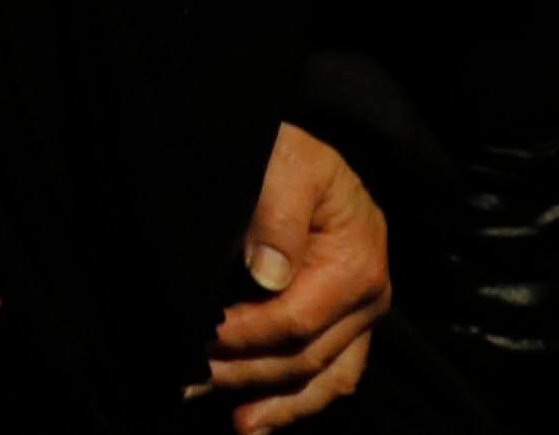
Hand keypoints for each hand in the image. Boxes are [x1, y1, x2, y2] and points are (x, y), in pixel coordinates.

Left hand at [200, 121, 386, 427]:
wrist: (310, 151)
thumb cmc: (295, 154)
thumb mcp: (288, 163)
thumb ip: (278, 216)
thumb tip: (268, 274)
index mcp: (356, 266)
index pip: (294, 321)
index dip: (244, 336)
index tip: (198, 338)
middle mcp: (369, 300)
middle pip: (305, 357)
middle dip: (246, 373)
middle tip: (189, 380)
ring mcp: (361, 316)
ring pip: (323, 378)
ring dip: (274, 401)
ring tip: (233, 421)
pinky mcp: (348, 322)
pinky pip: (332, 373)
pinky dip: (299, 400)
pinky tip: (258, 418)